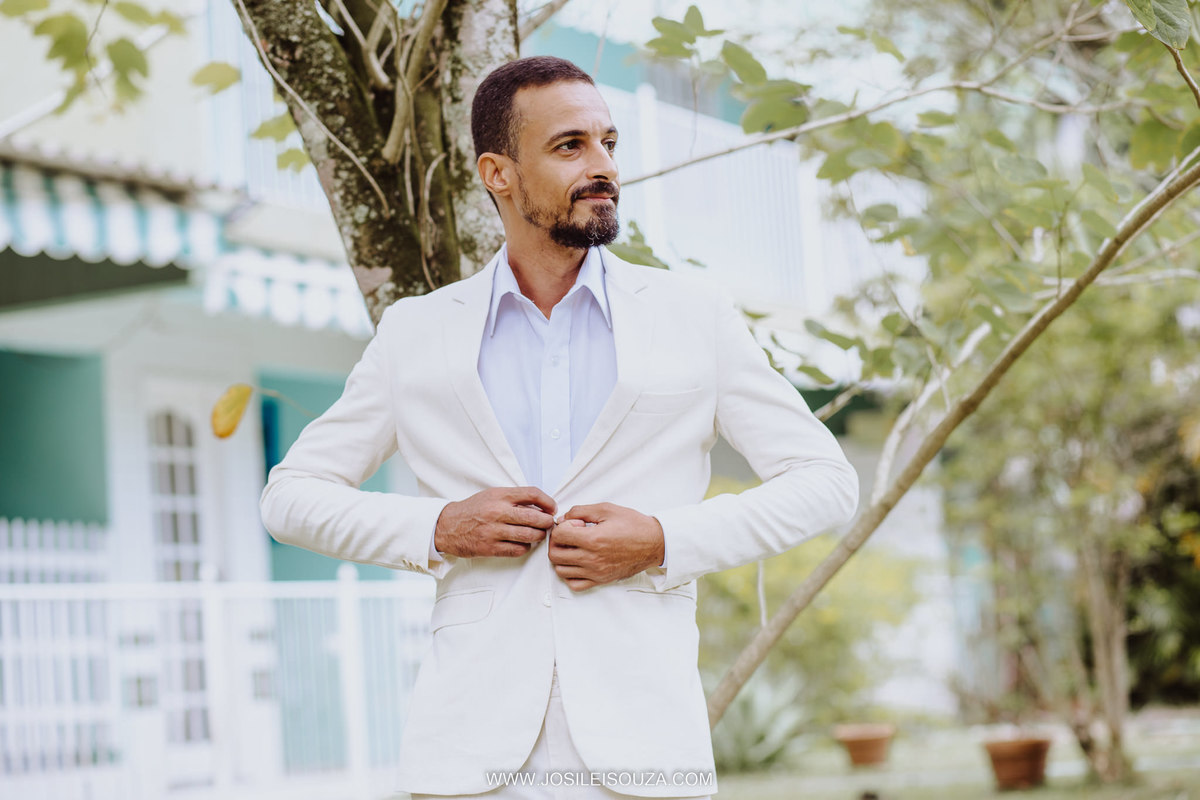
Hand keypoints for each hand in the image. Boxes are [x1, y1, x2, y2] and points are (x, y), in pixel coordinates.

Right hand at [434, 487, 555, 557]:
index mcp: (500, 496)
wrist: (446, 526)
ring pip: (529, 535)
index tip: (551, 508)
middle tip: (548, 523)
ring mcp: (494, 531)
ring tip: (538, 534)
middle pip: (535, 517)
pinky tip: (523, 544)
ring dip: (538, 536)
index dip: (547, 501)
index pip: (532, 494)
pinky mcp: (490, 547)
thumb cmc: (473, 510)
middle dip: (547, 522)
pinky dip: (525, 548)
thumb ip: (514, 498)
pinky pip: (517, 550)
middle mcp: (497, 512)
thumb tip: (541, 506)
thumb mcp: (492, 495)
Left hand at [548, 503, 665, 591]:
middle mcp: (592, 559)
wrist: (654, 543)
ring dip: (562, 557)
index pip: (559, 535)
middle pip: (555, 555)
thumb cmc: (634, 525)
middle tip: (569, 535)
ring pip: (561, 570)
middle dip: (557, 542)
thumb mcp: (607, 509)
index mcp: (593, 539)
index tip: (574, 524)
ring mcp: (596, 572)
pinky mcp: (601, 580)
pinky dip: (570, 574)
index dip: (562, 526)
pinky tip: (578, 562)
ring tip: (574, 548)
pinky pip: (574, 584)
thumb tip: (563, 519)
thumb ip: (580, 511)